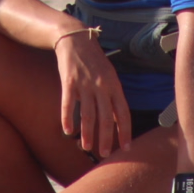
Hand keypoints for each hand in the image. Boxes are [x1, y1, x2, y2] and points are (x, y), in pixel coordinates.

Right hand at [54, 28, 131, 159]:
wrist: (75, 39)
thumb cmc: (94, 60)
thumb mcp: (109, 75)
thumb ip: (112, 95)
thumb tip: (116, 119)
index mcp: (114, 85)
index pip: (123, 113)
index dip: (125, 131)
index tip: (126, 147)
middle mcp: (102, 86)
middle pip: (106, 118)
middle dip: (106, 138)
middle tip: (104, 153)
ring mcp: (85, 84)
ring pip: (88, 115)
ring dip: (87, 134)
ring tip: (87, 147)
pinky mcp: (69, 82)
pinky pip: (68, 104)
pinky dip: (67, 119)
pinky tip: (67, 131)